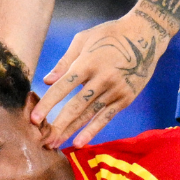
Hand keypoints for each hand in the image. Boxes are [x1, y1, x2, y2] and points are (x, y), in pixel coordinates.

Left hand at [33, 10, 172, 147]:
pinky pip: (105, 118)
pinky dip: (92, 131)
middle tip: (43, 140)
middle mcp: (101, 79)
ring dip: (71, 131)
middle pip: (75, 106)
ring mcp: (114, 90)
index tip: (33, 119)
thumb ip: (65, 61)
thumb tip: (47, 81)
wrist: (145, 36)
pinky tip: (79, 143)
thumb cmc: (110, 35)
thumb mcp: (84, 39)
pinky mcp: (124, 99)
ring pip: (88, 115)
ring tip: (55, 144)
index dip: (47, 104)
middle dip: (58, 125)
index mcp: (88, 62)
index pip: (63, 87)